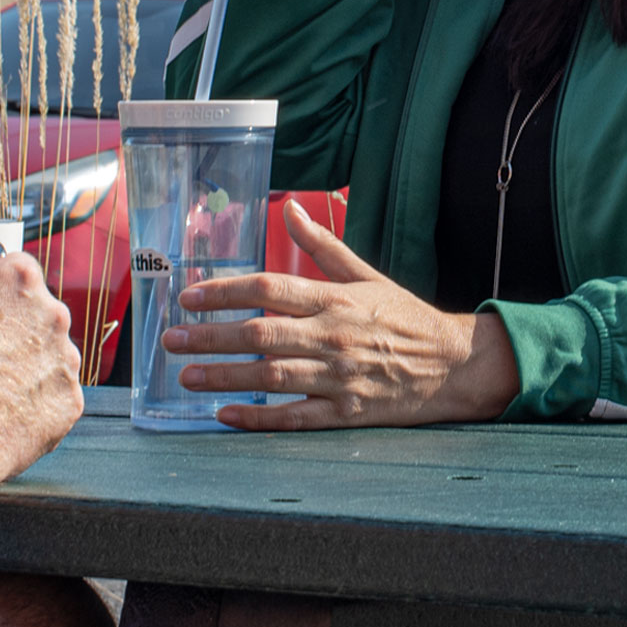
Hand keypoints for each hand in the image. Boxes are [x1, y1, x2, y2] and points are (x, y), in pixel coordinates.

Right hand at [0, 218, 82, 480]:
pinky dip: (38, 406)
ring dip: (30, 368)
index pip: (19, 273)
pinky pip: (57, 399)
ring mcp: (65, 359)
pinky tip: (5, 414)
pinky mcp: (70, 404)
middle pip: (39, 315)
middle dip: (15, 332)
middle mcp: (52, 312)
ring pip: (51, 357)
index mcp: (20, 278)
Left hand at [165, 200, 520, 429]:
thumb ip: (322, 246)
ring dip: (225, 378)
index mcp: (332, 298)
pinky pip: (297, 418)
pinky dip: (260, 419)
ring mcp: (339, 377)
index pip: (268, 287)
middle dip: (210, 337)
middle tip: (171, 341)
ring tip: (186, 378)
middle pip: (260, 334)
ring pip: (272, 377)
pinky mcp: (348, 413)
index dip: (224, 291)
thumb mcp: (365, 274)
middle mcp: (332, 335)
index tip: (187, 297)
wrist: (455, 364)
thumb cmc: (404, 315)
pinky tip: (226, 417)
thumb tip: (290, 207)